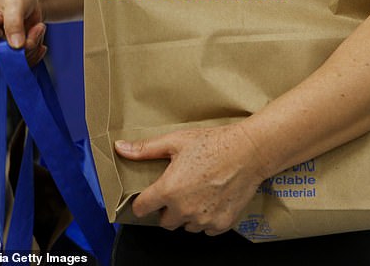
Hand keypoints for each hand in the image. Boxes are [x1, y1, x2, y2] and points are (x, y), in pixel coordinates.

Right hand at [0, 0, 46, 64]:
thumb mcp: (16, 2)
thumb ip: (14, 23)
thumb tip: (15, 46)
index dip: (11, 53)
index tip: (27, 42)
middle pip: (8, 59)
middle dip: (27, 46)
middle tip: (38, 28)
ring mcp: (1, 47)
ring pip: (20, 61)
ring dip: (34, 45)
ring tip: (39, 27)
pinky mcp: (13, 50)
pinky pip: (27, 60)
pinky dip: (37, 49)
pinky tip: (39, 35)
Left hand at [114, 124, 266, 234]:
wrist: (249, 152)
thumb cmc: (214, 144)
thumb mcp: (176, 141)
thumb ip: (146, 149)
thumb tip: (120, 148)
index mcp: (168, 190)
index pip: (142, 209)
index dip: (144, 202)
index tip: (149, 197)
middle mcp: (183, 209)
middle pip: (164, 221)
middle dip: (168, 208)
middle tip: (180, 189)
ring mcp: (203, 219)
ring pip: (186, 226)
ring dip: (188, 214)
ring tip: (199, 192)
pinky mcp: (221, 224)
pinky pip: (206, 229)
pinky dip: (207, 218)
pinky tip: (213, 199)